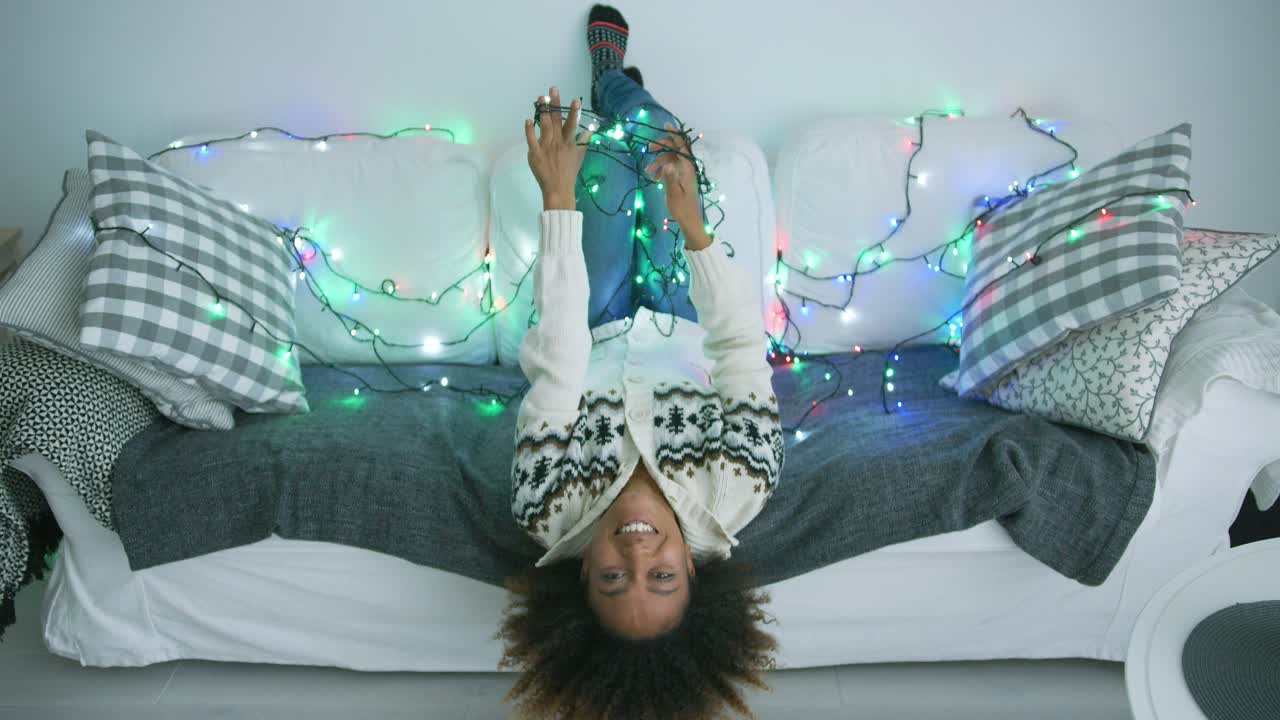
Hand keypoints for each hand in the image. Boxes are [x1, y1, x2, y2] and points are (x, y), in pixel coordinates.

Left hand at [524, 86, 588, 211]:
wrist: (558, 188)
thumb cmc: (569, 172)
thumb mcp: (579, 157)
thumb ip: (583, 142)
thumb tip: (589, 131)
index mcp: (569, 143)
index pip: (572, 124)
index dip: (573, 112)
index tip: (575, 100)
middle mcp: (558, 142)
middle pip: (556, 120)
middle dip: (555, 104)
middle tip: (553, 89)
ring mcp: (546, 147)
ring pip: (544, 126)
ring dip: (543, 111)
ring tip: (541, 98)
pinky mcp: (535, 153)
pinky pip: (531, 139)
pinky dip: (529, 129)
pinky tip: (528, 120)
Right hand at [644, 124, 710, 249]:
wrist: (690, 220)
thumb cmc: (682, 208)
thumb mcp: (673, 193)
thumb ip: (669, 178)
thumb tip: (666, 165)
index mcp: (687, 169)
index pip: (682, 146)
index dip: (675, 135)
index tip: (666, 125)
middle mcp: (688, 168)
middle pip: (675, 150)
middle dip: (662, 147)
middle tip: (648, 149)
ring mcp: (685, 173)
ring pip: (671, 159)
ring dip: (659, 162)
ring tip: (648, 172)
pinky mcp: (682, 178)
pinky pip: (671, 167)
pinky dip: (662, 169)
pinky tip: (654, 178)